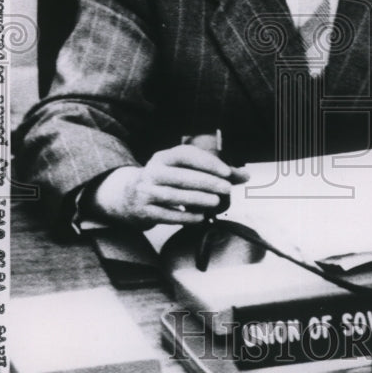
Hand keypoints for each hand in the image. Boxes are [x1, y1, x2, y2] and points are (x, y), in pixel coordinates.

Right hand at [88, 143, 248, 229]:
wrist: (126, 196)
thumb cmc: (164, 181)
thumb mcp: (181, 170)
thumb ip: (214, 172)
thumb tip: (245, 176)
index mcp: (163, 157)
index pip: (185, 155)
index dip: (207, 161)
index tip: (227, 171)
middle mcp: (152, 172)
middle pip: (181, 176)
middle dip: (206, 182)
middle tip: (227, 189)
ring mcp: (145, 192)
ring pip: (173, 196)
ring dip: (197, 199)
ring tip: (216, 202)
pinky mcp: (143, 211)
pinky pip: (166, 215)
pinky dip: (184, 217)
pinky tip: (200, 217)